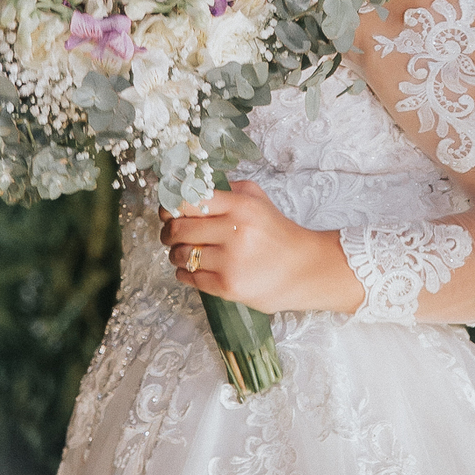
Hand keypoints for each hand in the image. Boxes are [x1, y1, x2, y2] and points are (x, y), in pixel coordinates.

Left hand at [159, 180, 361, 314]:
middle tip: (171, 234)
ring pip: (179, 255)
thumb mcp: (257, 200)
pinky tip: (194, 269)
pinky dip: (184, 273)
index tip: (168, 211)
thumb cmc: (278, 234)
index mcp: (240, 206)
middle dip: (168, 232)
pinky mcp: (228, 286)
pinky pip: (189, 278)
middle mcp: (234, 231)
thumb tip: (188, 188)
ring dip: (175, 254)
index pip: (188, 200)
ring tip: (185, 253)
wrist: (306, 269)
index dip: (170, 206)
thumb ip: (226, 190)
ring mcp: (230, 261)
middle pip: (177, 228)